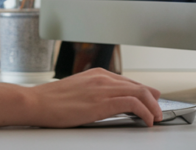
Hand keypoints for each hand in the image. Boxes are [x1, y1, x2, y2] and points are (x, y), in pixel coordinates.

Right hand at [25, 68, 162, 126]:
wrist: (37, 102)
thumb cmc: (51, 100)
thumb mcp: (76, 91)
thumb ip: (94, 92)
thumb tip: (106, 102)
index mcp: (96, 74)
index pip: (128, 82)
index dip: (144, 92)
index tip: (151, 100)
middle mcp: (102, 78)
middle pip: (138, 85)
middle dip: (153, 99)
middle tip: (158, 111)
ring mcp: (103, 88)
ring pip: (140, 92)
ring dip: (153, 107)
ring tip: (156, 117)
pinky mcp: (103, 102)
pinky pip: (133, 103)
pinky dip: (145, 112)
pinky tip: (146, 120)